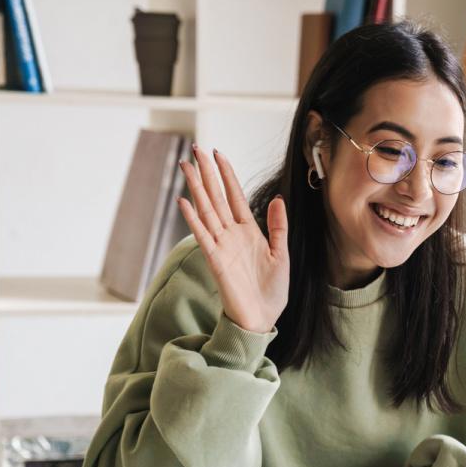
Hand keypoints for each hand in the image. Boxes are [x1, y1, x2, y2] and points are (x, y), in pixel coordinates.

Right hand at [177, 145, 289, 333]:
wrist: (262, 318)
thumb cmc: (271, 291)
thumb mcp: (281, 254)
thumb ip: (278, 226)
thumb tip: (278, 199)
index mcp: (249, 231)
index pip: (235, 196)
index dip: (227, 174)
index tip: (218, 153)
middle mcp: (232, 235)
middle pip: (216, 197)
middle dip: (206, 173)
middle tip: (196, 149)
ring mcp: (221, 246)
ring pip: (206, 210)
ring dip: (195, 188)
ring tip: (186, 166)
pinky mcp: (215, 261)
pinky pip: (202, 236)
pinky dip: (193, 219)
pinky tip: (184, 201)